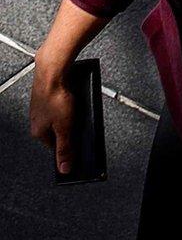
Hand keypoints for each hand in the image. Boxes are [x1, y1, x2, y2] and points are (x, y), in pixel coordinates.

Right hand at [28, 58, 76, 174]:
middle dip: (73, 132)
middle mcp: (38, 121)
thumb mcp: (65, 127)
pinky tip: (78, 104)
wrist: (53, 70)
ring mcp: (43, 109)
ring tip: (81, 114)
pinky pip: (63, 107)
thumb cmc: (56, 96)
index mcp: (39, 132)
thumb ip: (65, 148)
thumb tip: (64, 168)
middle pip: (59, 133)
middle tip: (84, 129)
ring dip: (73, 119)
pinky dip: (71, 107)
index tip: (82, 152)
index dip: (70, 149)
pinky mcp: (50, 97)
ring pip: (62, 119)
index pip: (56, 148)